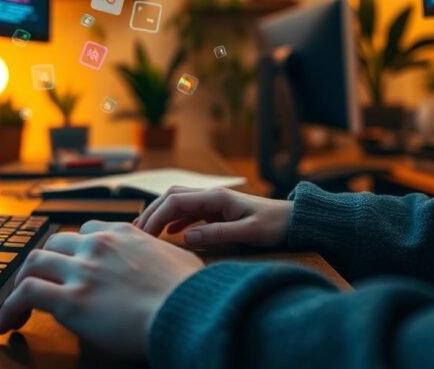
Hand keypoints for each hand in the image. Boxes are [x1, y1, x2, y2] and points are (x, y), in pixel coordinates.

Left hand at [0, 221, 203, 359]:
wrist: (189, 311)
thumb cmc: (193, 294)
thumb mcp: (182, 261)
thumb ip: (164, 259)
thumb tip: (170, 268)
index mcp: (125, 234)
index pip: (88, 232)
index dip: (76, 250)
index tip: (72, 265)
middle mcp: (98, 246)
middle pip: (55, 245)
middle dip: (44, 265)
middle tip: (39, 285)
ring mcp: (82, 271)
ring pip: (34, 263)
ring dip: (21, 283)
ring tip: (15, 307)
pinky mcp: (70, 300)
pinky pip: (26, 294)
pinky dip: (10, 307)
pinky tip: (6, 323)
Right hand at [135, 186, 292, 247]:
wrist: (295, 221)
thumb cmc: (275, 225)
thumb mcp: (248, 232)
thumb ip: (217, 234)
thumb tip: (185, 237)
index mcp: (216, 197)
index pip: (175, 201)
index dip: (156, 216)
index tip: (144, 234)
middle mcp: (212, 196)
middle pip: (172, 197)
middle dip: (152, 212)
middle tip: (137, 232)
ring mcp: (215, 203)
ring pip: (179, 203)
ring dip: (161, 215)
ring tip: (146, 231)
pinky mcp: (219, 212)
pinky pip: (190, 212)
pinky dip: (175, 220)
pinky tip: (170, 233)